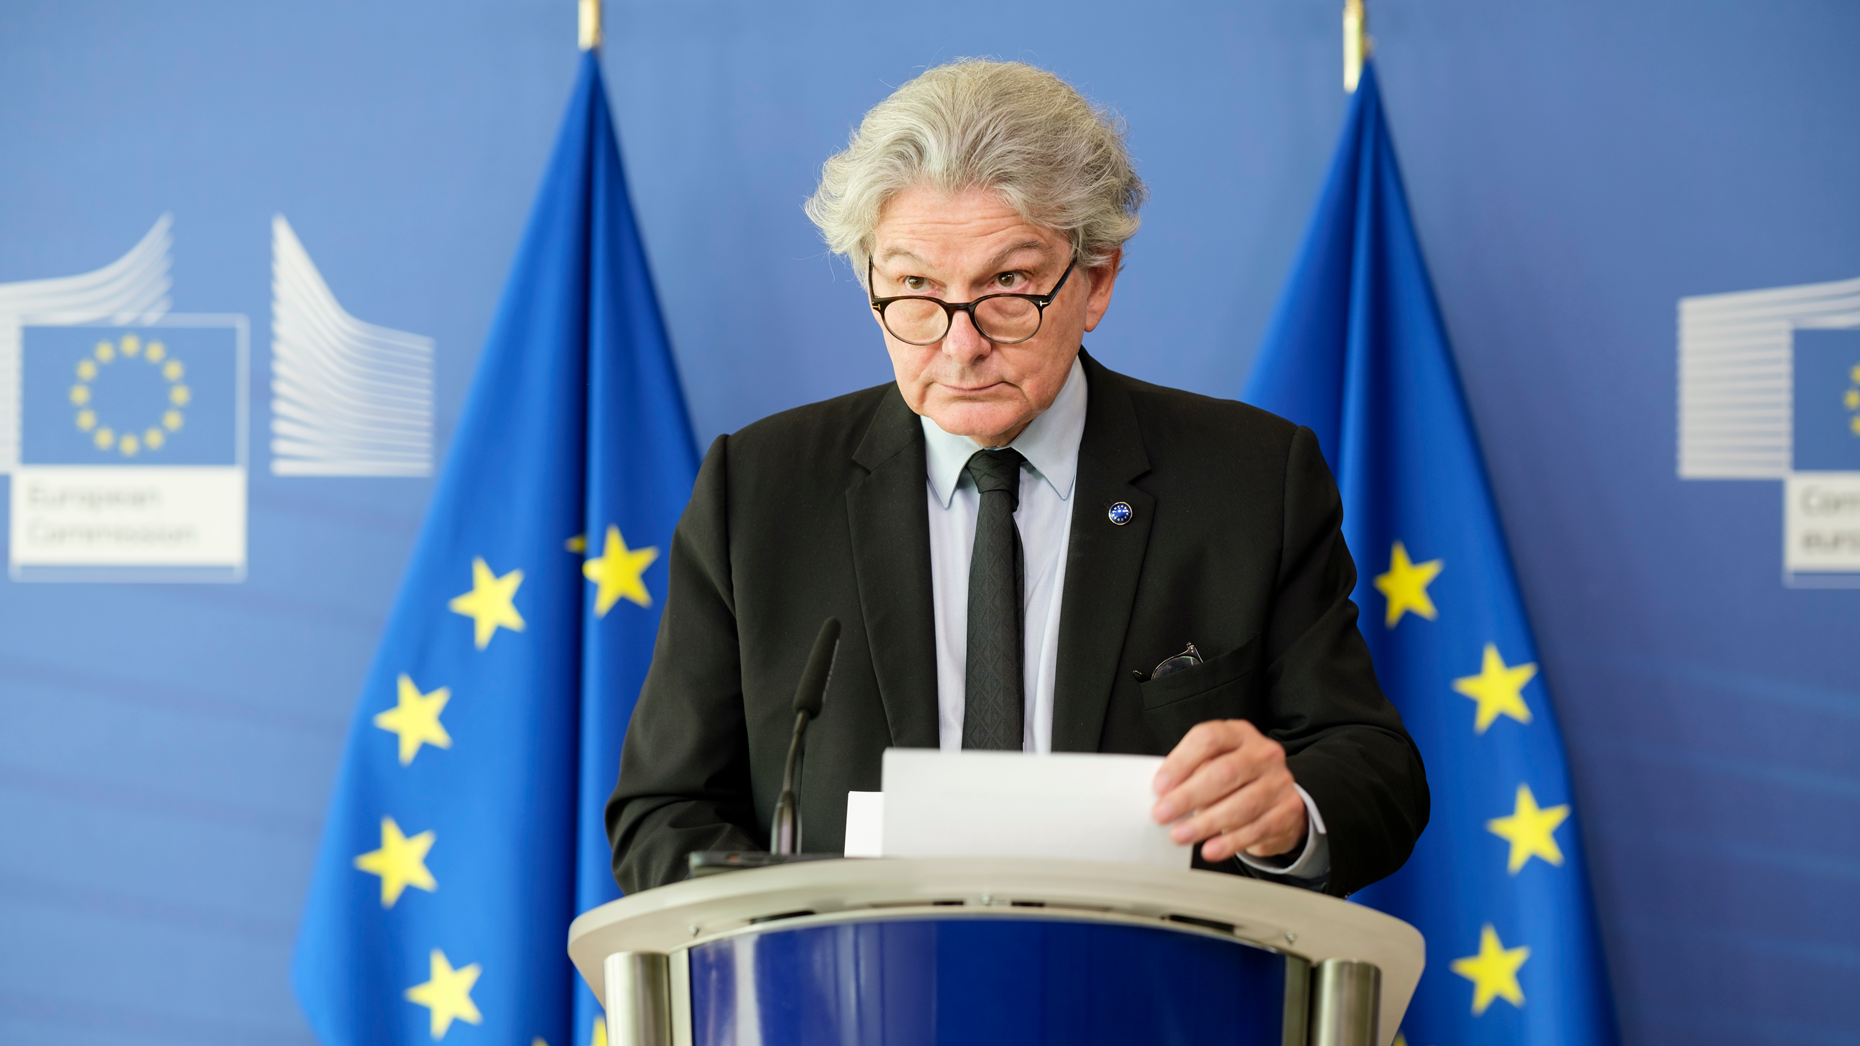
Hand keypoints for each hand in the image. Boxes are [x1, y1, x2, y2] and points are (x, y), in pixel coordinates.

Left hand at [1151, 719, 1306, 863]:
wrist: (1279, 799)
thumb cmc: (1236, 780)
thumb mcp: (1215, 764)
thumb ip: (1191, 773)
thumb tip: (1163, 795)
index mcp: (1238, 734)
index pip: (1209, 738)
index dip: (1181, 762)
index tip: (1159, 786)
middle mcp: (1262, 754)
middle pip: (1225, 772)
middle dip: (1188, 796)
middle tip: (1162, 814)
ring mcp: (1278, 782)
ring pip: (1241, 805)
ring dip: (1206, 823)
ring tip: (1180, 835)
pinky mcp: (1287, 811)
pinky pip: (1256, 829)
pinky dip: (1230, 842)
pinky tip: (1210, 849)